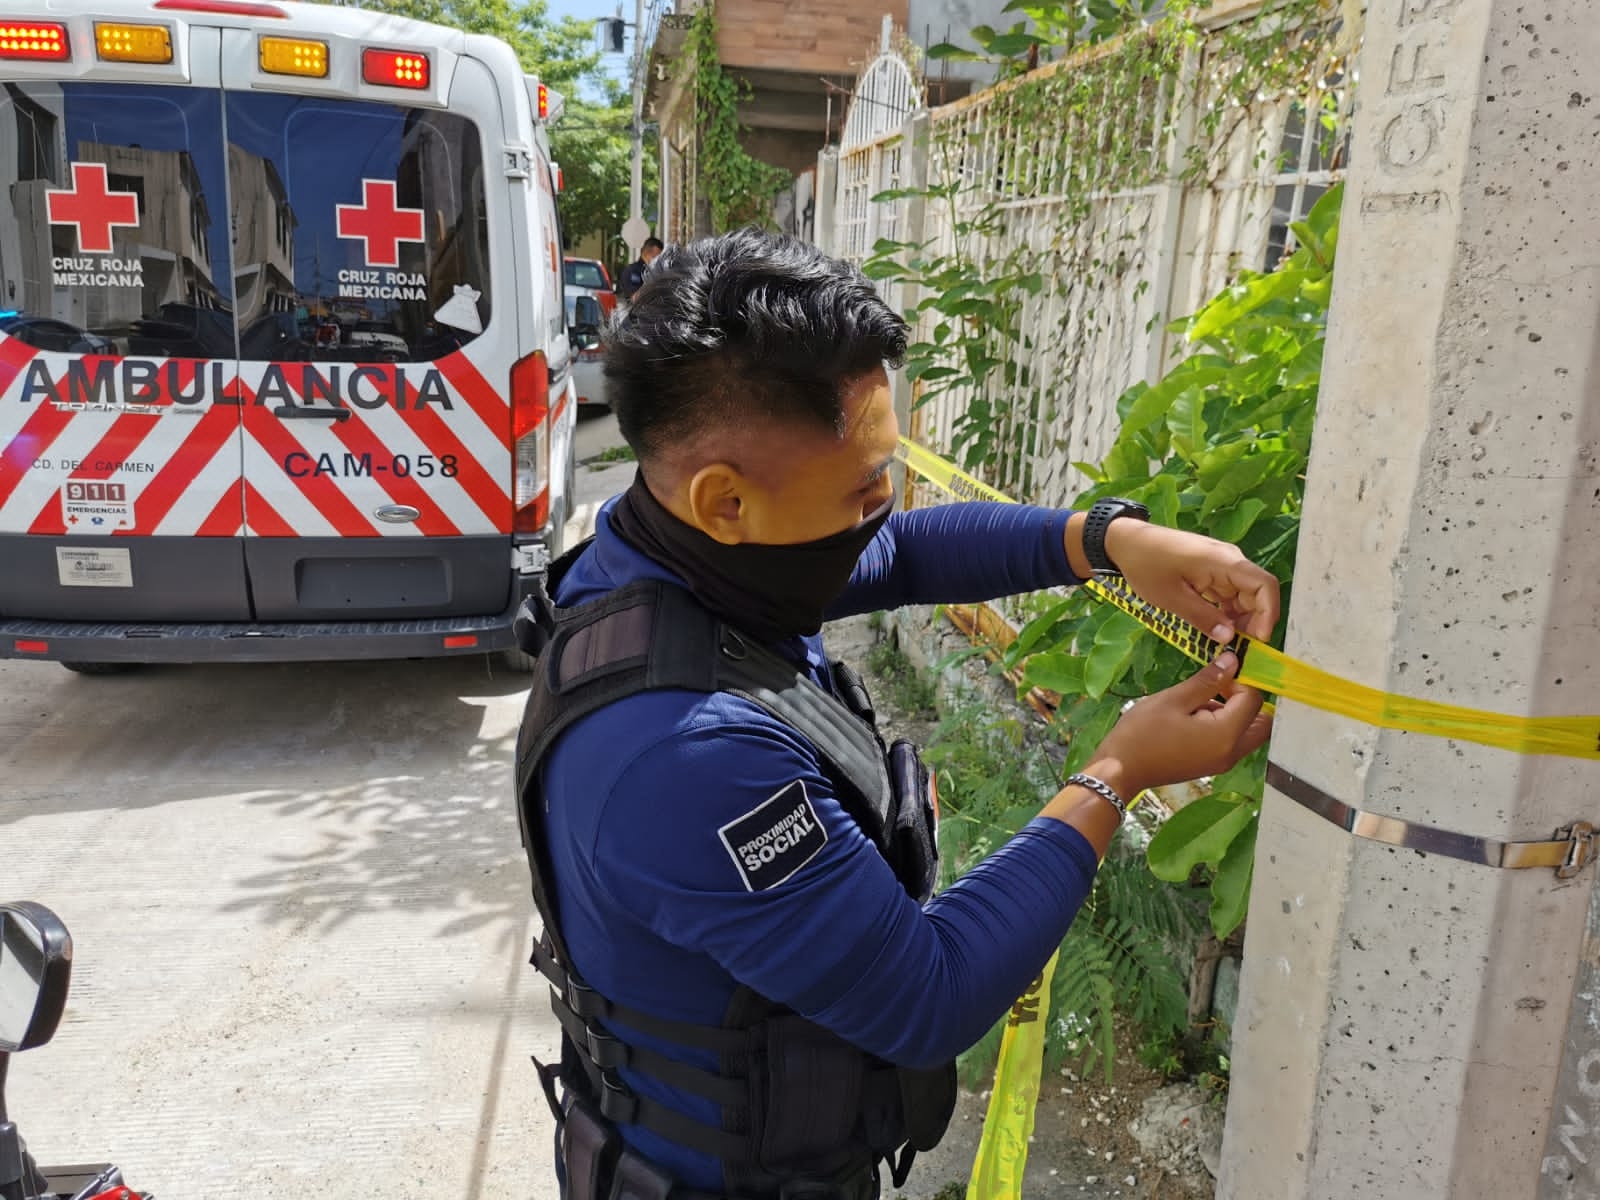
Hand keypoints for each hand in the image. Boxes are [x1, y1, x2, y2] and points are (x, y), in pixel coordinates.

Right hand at [1089, 652, 1271, 796]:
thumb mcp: (1174, 699)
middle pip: (1261, 721)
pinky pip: (1232, 742)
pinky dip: (1224, 725)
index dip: (1241, 680)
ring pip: (1248, 732)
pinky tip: (1193, 715)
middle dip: (1247, 698)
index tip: (1218, 670)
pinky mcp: (1212, 765)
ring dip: (1235, 712)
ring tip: (1199, 699)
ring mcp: (1222, 762)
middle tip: (1220, 685)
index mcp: (1226, 735)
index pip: (1254, 700)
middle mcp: (1232, 752)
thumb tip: (1233, 660)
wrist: (1121, 770)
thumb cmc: (1142, 733)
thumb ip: (1208, 680)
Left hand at [1100, 520, 1279, 643]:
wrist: (1126, 541)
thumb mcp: (1172, 598)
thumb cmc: (1146, 565)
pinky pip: (1228, 594)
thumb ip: (1203, 618)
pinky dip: (1227, 613)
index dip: (1268, 614)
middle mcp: (1230, 561)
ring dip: (1240, 620)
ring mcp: (1221, 566)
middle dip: (1254, 622)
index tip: (1259, 640)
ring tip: (1227, 644)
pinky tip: (1218, 631)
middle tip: (1240, 649)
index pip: (1264, 585)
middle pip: (1257, 594)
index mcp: (1225, 562)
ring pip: (1243, 597)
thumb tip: (1229, 639)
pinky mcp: (1211, 572)